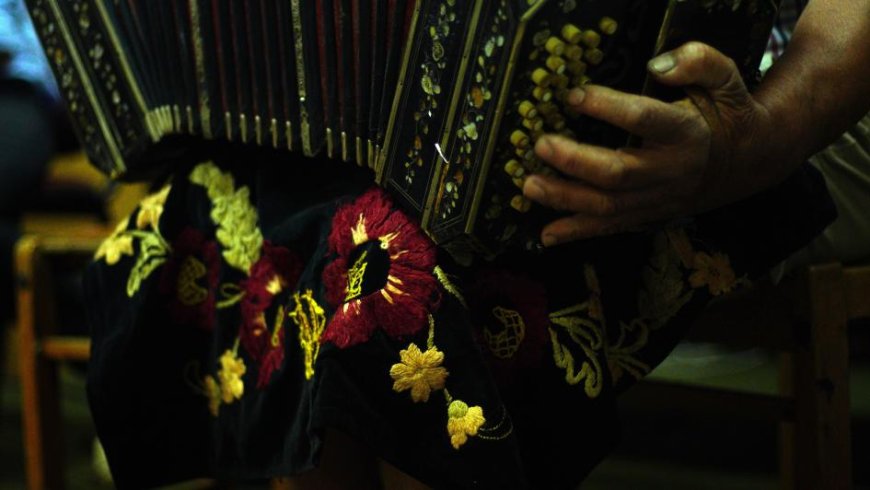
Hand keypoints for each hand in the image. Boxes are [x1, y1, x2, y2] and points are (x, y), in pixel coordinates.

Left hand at [522, 42, 778, 246]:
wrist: (750, 161)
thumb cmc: (726, 113)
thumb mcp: (726, 79)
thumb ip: (700, 63)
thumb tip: (659, 64)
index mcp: (687, 133)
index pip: (644, 119)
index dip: (608, 107)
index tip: (574, 94)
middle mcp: (670, 170)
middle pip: (617, 173)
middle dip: (574, 162)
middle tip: (540, 145)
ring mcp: (657, 198)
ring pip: (607, 206)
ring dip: (565, 199)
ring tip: (528, 185)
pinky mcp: (648, 214)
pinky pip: (610, 228)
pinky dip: (577, 233)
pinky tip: (546, 234)